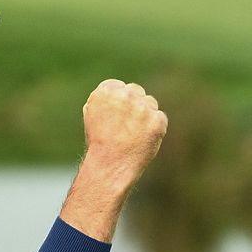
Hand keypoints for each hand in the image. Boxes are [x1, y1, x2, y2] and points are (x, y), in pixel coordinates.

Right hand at [60, 79, 167, 241]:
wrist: (110, 164)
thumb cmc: (99, 143)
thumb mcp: (92, 115)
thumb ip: (105, 100)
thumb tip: (120, 91)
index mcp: (106, 90)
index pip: (118, 86)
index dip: (118, 101)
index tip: (116, 115)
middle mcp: (125, 94)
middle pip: (136, 91)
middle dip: (133, 104)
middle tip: (126, 125)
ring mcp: (142, 107)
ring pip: (150, 103)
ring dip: (145, 114)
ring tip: (133, 134)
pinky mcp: (157, 119)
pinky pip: (159, 118)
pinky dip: (154, 128)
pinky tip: (142, 140)